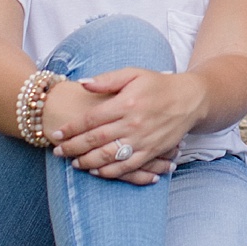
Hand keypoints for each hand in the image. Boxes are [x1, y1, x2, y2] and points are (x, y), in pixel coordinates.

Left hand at [45, 67, 205, 180]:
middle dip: (73, 147)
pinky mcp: (152, 152)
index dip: (71, 128)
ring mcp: (143, 140)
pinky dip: (111, 172)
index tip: (56, 133)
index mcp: (126, 103)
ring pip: (109, 157)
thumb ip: (107, 79)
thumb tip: (82, 84)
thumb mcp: (133, 73)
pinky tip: (97, 171)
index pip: (91, 119)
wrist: (190, 99)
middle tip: (58, 151)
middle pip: (96, 140)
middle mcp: (134, 123)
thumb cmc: (158, 84)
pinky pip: (128, 167)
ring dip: (88, 162)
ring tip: (74, 163)